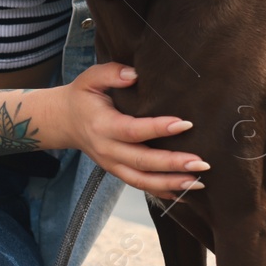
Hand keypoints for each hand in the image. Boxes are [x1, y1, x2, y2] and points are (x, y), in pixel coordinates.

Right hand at [56, 62, 208, 197]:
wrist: (64, 121)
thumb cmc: (82, 96)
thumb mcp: (90, 78)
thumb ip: (111, 73)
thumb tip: (134, 75)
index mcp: (102, 126)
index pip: (133, 130)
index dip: (158, 128)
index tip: (185, 123)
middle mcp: (107, 150)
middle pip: (142, 162)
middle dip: (173, 164)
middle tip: (201, 162)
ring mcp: (112, 165)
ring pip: (143, 181)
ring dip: (172, 184)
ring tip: (199, 182)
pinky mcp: (117, 172)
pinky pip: (140, 186)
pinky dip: (162, 192)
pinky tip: (185, 192)